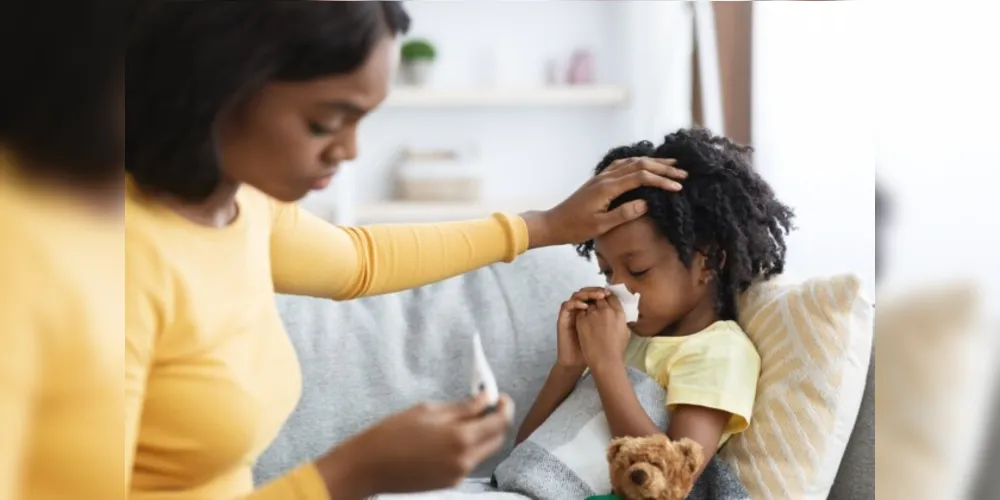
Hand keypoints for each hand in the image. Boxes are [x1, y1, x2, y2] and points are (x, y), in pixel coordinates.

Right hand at [317, 394, 513, 497]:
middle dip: (497, 421)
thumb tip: (485, 399)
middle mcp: (464, 460)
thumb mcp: (428, 411)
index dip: (504, 407)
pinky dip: (468, 446)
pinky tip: (451, 435)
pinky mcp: (449, 483)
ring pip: (484, 451)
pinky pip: (468, 461)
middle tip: (487, 405)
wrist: (369, 467)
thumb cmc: (393, 433)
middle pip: (497, 439)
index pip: (500, 423)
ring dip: (482, 434)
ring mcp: (458, 474)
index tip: (500, 397)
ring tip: (465, 417)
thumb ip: (462, 407)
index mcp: (461, 438)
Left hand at [522, 157, 686, 247]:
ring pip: (631, 162)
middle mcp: (605, 178)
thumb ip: (623, 214)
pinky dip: (637, 163)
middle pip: (639, 165)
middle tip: (683, 173)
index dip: (661, 180)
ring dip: (652, 162)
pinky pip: (622, 165)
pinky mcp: (599, 180)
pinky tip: (645, 165)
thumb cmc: (575, 228)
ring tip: (671, 165)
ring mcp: (601, 177)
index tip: (678, 187)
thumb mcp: (601, 226)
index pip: (640, 177)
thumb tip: (646, 204)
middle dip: (662, 168)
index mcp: (607, 188)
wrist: (553, 223)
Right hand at [557, 287, 610, 368]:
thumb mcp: (607, 333)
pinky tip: (584, 307)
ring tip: (597, 297)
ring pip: (576, 295)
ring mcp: (571, 313)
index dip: (603, 292)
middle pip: (586, 291)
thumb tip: (624, 311)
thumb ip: (612, 322)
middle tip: (604, 293)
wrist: (578, 362)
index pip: (595, 295)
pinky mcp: (563, 319)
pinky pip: (566, 305)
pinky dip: (575, 304)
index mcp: (591, 312)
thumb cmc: (594, 350)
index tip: (612, 293)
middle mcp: (580, 310)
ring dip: (586, 294)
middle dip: (596, 290)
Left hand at [575, 294, 630, 371]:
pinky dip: (582, 313)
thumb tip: (616, 313)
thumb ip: (620, 319)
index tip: (606, 299)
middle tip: (596, 305)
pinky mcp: (581, 320)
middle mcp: (605, 310)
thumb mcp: (625, 331)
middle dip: (598, 299)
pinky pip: (581, 311)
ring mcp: (592, 314)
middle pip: (600, 298)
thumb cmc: (617, 349)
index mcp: (618, 312)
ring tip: (589, 314)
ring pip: (589, 304)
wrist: (605, 360)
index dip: (608, 297)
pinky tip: (583, 319)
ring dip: (589, 306)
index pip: (612, 297)